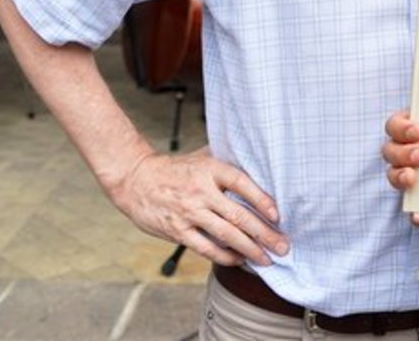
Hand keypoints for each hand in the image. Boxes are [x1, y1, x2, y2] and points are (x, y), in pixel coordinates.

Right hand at [110, 147, 287, 266]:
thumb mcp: (201, 157)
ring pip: (226, 235)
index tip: (278, 215)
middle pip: (239, 215)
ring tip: (267, 259)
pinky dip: (226, 257)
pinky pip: (206, 248)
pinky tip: (240, 260)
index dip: (262, 199)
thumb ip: (226, 161)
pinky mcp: (178, 231)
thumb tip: (258, 164)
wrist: (136, 180)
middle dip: (265, 234)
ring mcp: (189, 213)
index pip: (242, 183)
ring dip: (250, 250)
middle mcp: (201, 192)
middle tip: (283, 246)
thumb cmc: (174, 169)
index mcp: (209, 169)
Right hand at [382, 110, 418, 226]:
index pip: (396, 124)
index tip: (418, 131)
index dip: (401, 126)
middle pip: (390, 149)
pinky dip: (415, 213)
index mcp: (416, 128)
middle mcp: (407, 151)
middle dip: (402, 152)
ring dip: (400, 176)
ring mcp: (410, 175)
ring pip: (393, 174)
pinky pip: (412, 208)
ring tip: (413, 179)